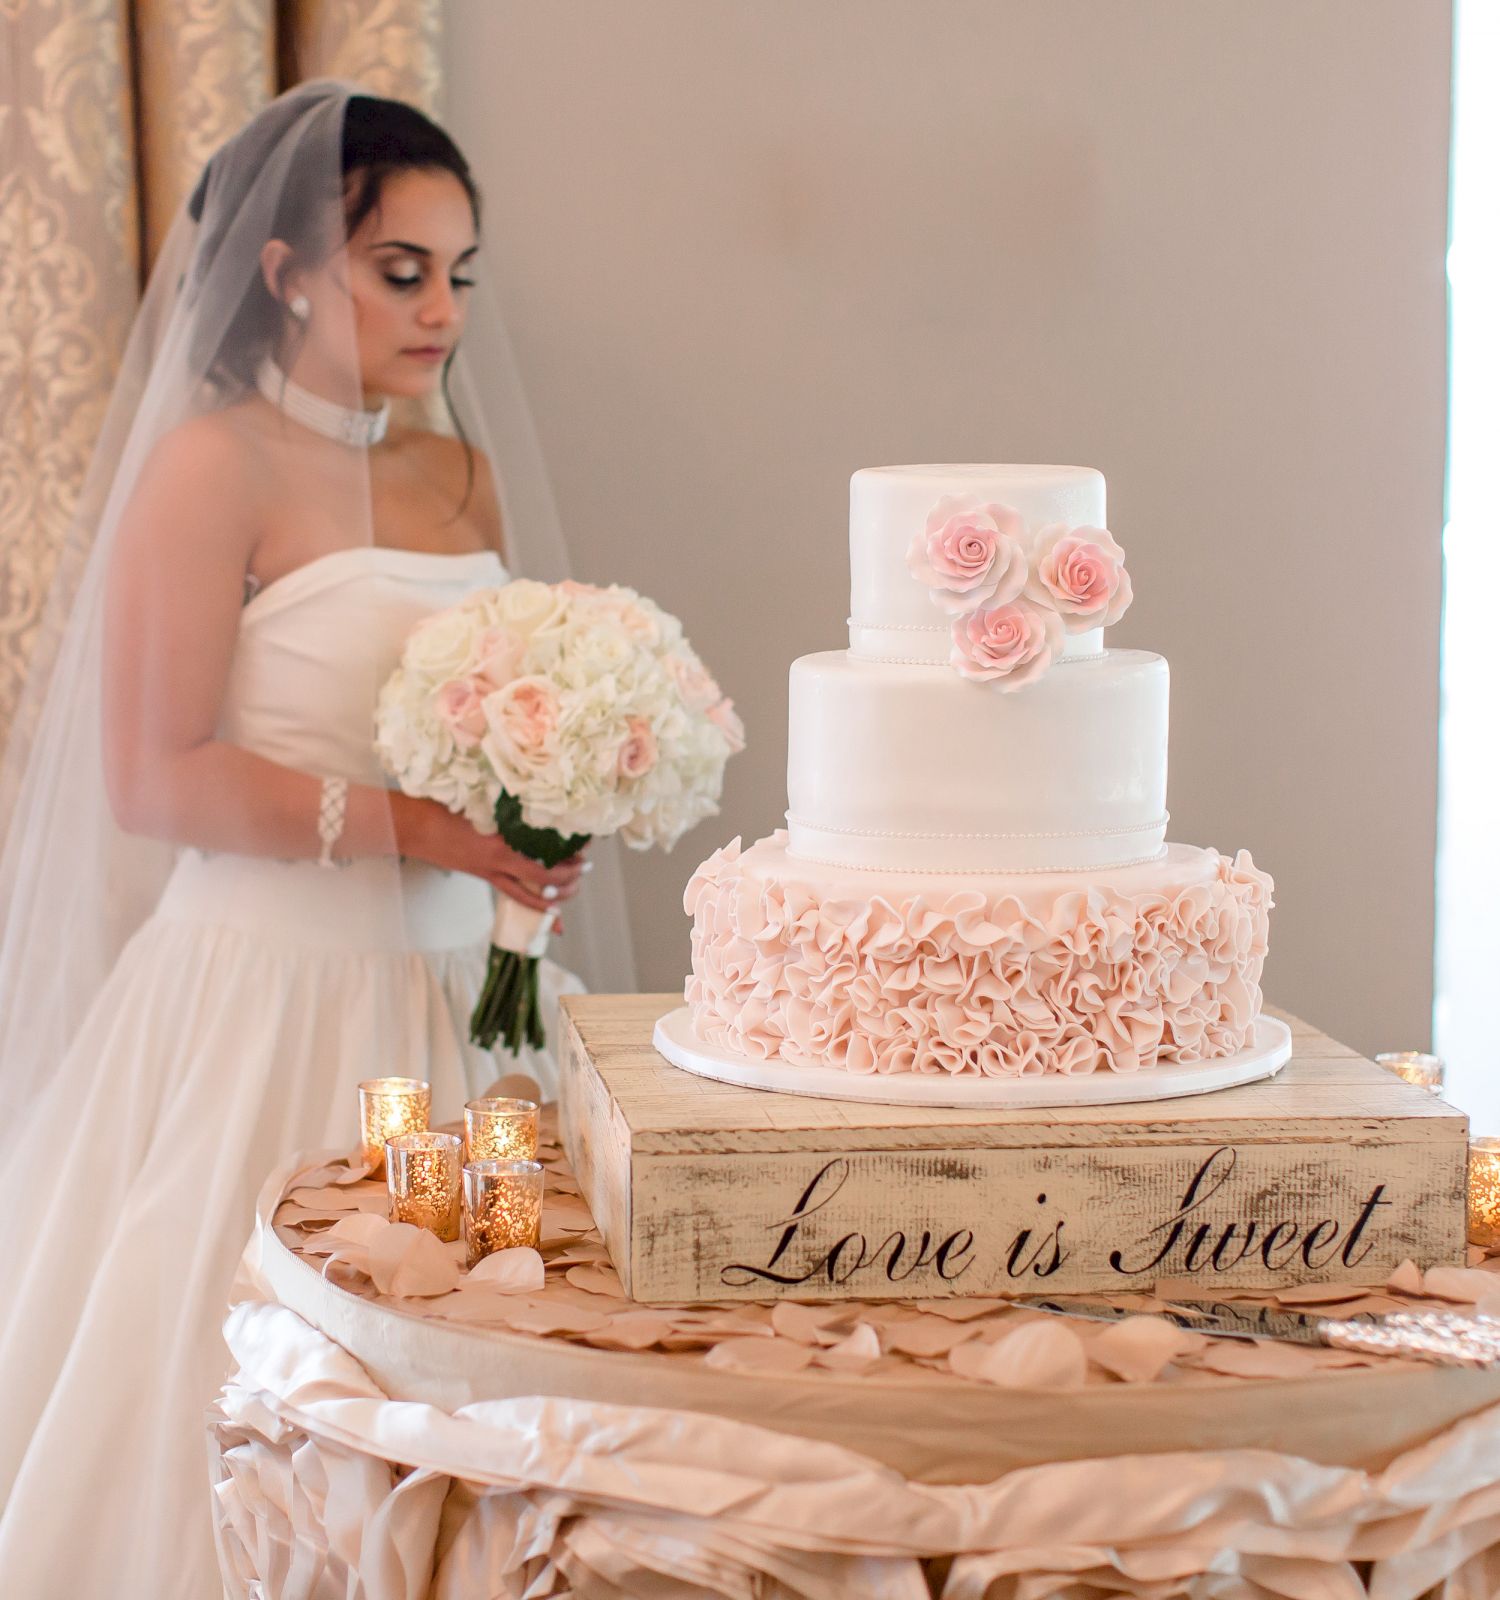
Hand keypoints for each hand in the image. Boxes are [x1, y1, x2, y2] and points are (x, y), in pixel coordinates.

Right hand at [395, 797, 588, 913]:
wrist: (414, 827)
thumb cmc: (444, 807)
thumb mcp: (481, 803)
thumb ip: (508, 808)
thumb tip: (537, 801)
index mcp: (501, 840)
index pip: (545, 851)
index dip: (569, 851)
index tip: (586, 843)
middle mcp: (498, 861)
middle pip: (544, 877)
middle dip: (570, 875)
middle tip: (585, 867)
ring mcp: (490, 872)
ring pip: (530, 894)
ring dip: (556, 896)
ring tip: (573, 890)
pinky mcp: (483, 876)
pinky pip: (515, 896)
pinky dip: (536, 908)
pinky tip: (553, 917)